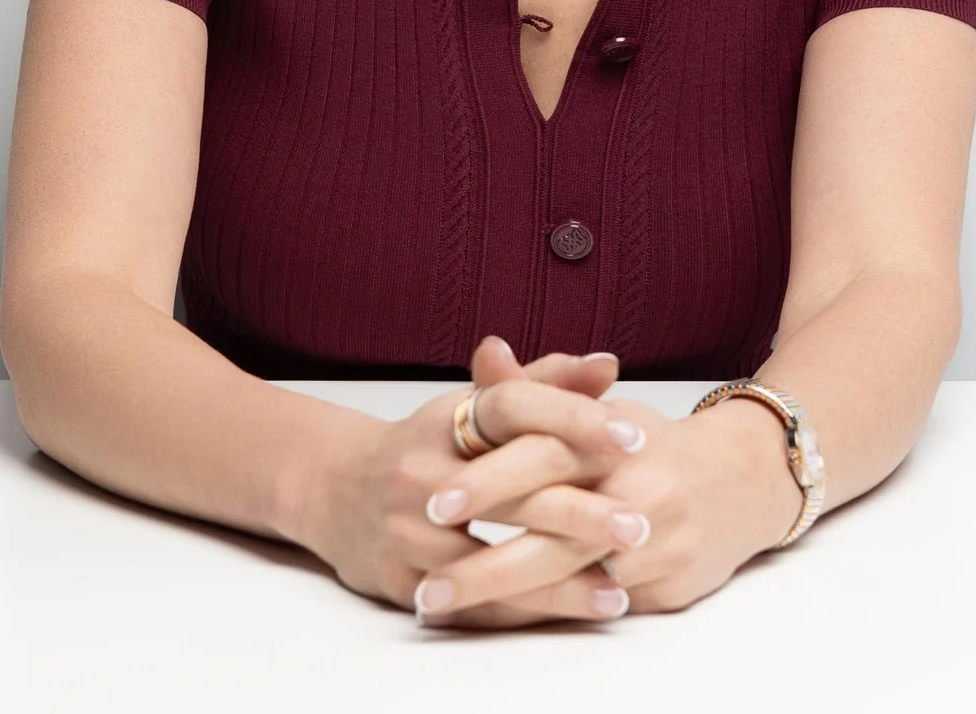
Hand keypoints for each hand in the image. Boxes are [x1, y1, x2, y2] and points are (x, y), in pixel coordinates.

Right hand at [293, 337, 647, 627]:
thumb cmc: (427, 446)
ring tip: (618, 589)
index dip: (575, 416)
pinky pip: (469, 602)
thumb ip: (544, 385)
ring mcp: (403, 527)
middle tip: (639, 525)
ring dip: (557, 580)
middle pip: (509, 488)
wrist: (336, 491)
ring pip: (489, 559)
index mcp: (446, 418)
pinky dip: (522, 610)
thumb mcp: (474, 407)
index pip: (514, 405)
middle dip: (580, 511)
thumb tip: (606, 364)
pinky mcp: (396, 577)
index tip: (635, 437)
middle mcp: (421, 469)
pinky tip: (570, 611)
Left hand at [420, 370, 804, 617]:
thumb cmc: (648, 446)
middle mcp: (638, 486)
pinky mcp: (670, 583)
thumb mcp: (595, 410)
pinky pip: (597, 604)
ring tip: (446, 608)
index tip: (435, 503)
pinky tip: (497, 619)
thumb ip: (534, 389)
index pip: (544, 454)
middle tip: (429, 585)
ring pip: (571, 576)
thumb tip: (485, 352)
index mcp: (611, 436)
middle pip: (552, 529)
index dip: (488, 480)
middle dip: (486, 563)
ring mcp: (658, 539)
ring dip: (505, 598)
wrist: (742, 480)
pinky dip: (547, 611)